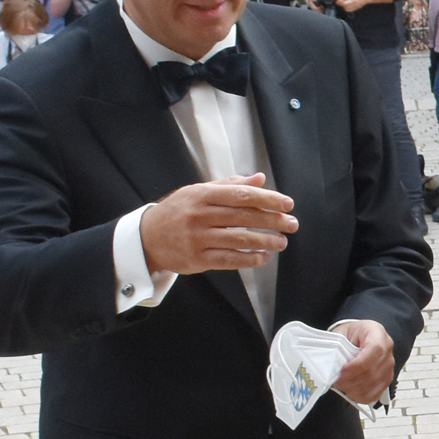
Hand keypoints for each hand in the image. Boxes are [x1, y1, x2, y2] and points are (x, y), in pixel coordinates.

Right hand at [139, 174, 295, 275]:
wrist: (146, 238)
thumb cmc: (178, 212)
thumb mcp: (198, 192)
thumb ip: (230, 185)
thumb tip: (260, 179)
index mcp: (202, 195)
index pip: (241, 195)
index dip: (267, 199)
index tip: (287, 204)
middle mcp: (199, 215)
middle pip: (243, 217)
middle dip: (273, 221)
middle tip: (292, 224)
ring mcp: (197, 238)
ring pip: (238, 239)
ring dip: (265, 241)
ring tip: (282, 242)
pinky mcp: (196, 259)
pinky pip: (228, 260)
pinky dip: (249, 259)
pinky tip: (263, 257)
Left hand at [329, 318, 396, 403]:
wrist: (359, 337)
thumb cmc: (351, 334)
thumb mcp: (341, 333)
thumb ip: (337, 347)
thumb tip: (332, 366)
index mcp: (377, 333)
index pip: (375, 350)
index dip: (357, 365)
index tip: (342, 371)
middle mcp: (387, 349)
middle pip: (373, 371)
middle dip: (351, 380)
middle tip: (336, 381)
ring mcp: (389, 365)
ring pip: (373, 384)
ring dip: (354, 388)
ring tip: (341, 384)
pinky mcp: (386, 379)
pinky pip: (375, 393)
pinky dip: (360, 396)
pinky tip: (350, 390)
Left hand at [337, 0, 368, 11]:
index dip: (338, 1)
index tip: (336, 0)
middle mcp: (353, 1)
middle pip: (344, 4)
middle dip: (340, 4)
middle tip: (338, 3)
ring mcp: (355, 5)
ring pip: (346, 8)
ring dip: (343, 7)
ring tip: (342, 4)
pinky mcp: (356, 8)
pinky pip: (349, 10)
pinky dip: (346, 9)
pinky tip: (346, 7)